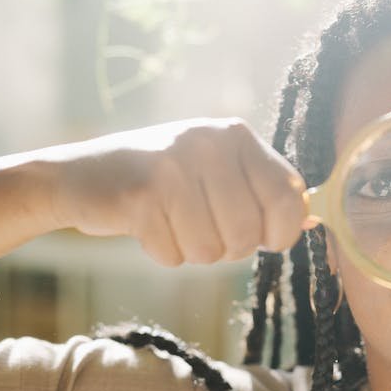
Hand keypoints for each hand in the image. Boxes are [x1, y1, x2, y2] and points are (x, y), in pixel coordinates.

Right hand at [50, 118, 306, 266]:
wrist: (77, 177)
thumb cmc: (161, 183)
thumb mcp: (217, 172)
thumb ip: (263, 191)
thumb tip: (313, 220)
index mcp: (235, 135)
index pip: (288, 197)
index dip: (280, 233)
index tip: (263, 238)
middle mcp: (207, 143)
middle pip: (248, 235)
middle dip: (227, 248)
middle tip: (200, 228)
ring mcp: (173, 166)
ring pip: (211, 251)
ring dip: (191, 251)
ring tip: (170, 222)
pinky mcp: (141, 195)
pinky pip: (174, 255)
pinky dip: (161, 253)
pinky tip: (146, 226)